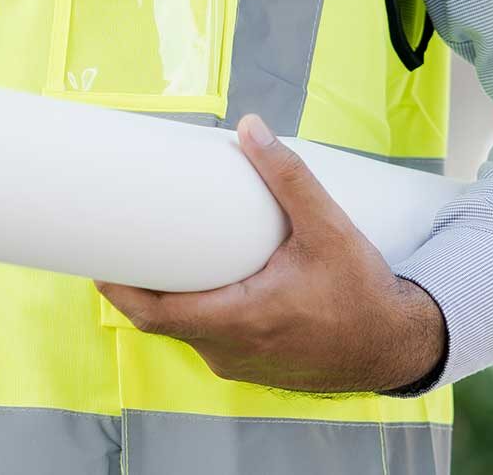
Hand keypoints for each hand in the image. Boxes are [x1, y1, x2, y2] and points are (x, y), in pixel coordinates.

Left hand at [93, 114, 446, 395]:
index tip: (96, 257)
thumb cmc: (361, 292)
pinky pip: (208, 338)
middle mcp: (232, 350)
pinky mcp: (254, 365)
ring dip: (167, 297)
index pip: (156, 314)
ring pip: (185, 331)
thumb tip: (250, 126)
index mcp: (241, 319)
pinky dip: (194, 310)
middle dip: (137, 283)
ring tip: (155, 251)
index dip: (118, 288)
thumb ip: (288, 176)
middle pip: (162, 321)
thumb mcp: (328, 228)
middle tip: (120, 240)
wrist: (397, 344)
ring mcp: (241, 364)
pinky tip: (196, 281)